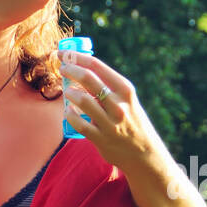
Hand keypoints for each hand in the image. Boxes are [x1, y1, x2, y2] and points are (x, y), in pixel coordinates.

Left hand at [59, 52, 164, 172]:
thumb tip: (80, 69)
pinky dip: (70, 114)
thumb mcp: (127, 100)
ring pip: (82, 100)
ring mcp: (110, 122)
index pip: (96, 65)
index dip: (76, 56)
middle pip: (87, 78)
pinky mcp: (101, 138)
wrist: (144, 152)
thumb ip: (108, 87)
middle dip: (70, 69)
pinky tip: (69, 111)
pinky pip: (78, 123)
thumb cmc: (132, 121)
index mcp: (125, 90)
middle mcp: (119, 104)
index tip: (63, 53)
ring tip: (67, 92)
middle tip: (62, 68)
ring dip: (69, 92)